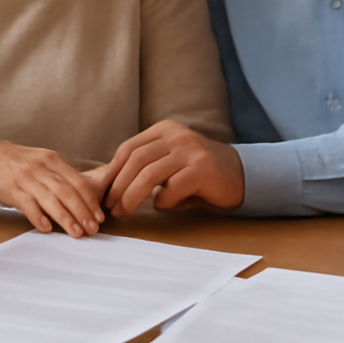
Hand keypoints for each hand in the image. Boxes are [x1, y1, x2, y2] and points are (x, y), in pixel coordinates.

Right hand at [0, 136, 103, 236]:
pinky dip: (39, 217)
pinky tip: (47, 228)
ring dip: (66, 218)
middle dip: (83, 212)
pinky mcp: (10, 189)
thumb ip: (57, 174)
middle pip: (68, 192)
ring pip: (51, 199)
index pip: (78, 182)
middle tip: (93, 229)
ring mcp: (25, 178)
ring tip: (77, 233)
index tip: (99, 216)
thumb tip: (80, 195)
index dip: (90, 201)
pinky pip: (28, 204)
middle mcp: (41, 167)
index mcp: (51, 159)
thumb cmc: (13, 162)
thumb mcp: (39, 160)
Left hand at [102, 120, 244, 216]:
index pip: (129, 148)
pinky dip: (161, 202)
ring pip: (149, 175)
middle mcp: (177, 136)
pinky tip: (161, 206)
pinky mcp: (202, 170)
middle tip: (110, 207)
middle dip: (118, 187)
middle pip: (135, 161)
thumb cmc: (197, 173)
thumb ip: (146, 166)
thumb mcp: (170, 161)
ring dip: (131, 197)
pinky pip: (171, 189)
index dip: (112, 172)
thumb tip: (111, 187)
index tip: (103, 192)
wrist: (240, 175)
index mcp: (165, 130)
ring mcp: (191, 151)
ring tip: (122, 212)